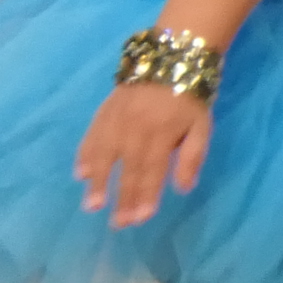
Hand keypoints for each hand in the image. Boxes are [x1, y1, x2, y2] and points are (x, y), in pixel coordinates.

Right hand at [74, 80, 212, 228]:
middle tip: (118, 224)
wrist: (171, 58)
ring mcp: (116, 120)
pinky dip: (84, 155)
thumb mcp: (202, 125)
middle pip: (128, 169)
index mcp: (162, 133)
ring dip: (98, 182)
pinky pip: (91, 136)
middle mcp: (135, 129)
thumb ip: (193, 156)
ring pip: (104, 156)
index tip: (141, 219)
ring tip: (92, 205)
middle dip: (123, 198)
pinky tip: (80, 174)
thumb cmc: (190, 97)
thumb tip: (182, 189)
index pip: (152, 171)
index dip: (146, 196)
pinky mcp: (104, 111)